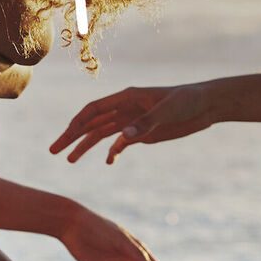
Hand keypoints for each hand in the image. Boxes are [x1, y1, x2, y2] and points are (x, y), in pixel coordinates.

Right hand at [50, 85, 213, 163]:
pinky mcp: (143, 133)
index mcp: (127, 98)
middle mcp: (125, 109)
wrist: (206, 105)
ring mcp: (133, 121)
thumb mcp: (167, 111)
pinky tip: (108, 162)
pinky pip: (121, 143)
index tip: (63, 139)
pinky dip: (113, 152)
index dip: (76, 124)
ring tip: (69, 160)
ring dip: (86, 145)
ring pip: (102, 134)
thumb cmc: (188, 100)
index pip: (94, 110)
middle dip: (72, 136)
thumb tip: (122, 140)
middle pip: (92, 123)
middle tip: (54, 151)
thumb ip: (145, 124)